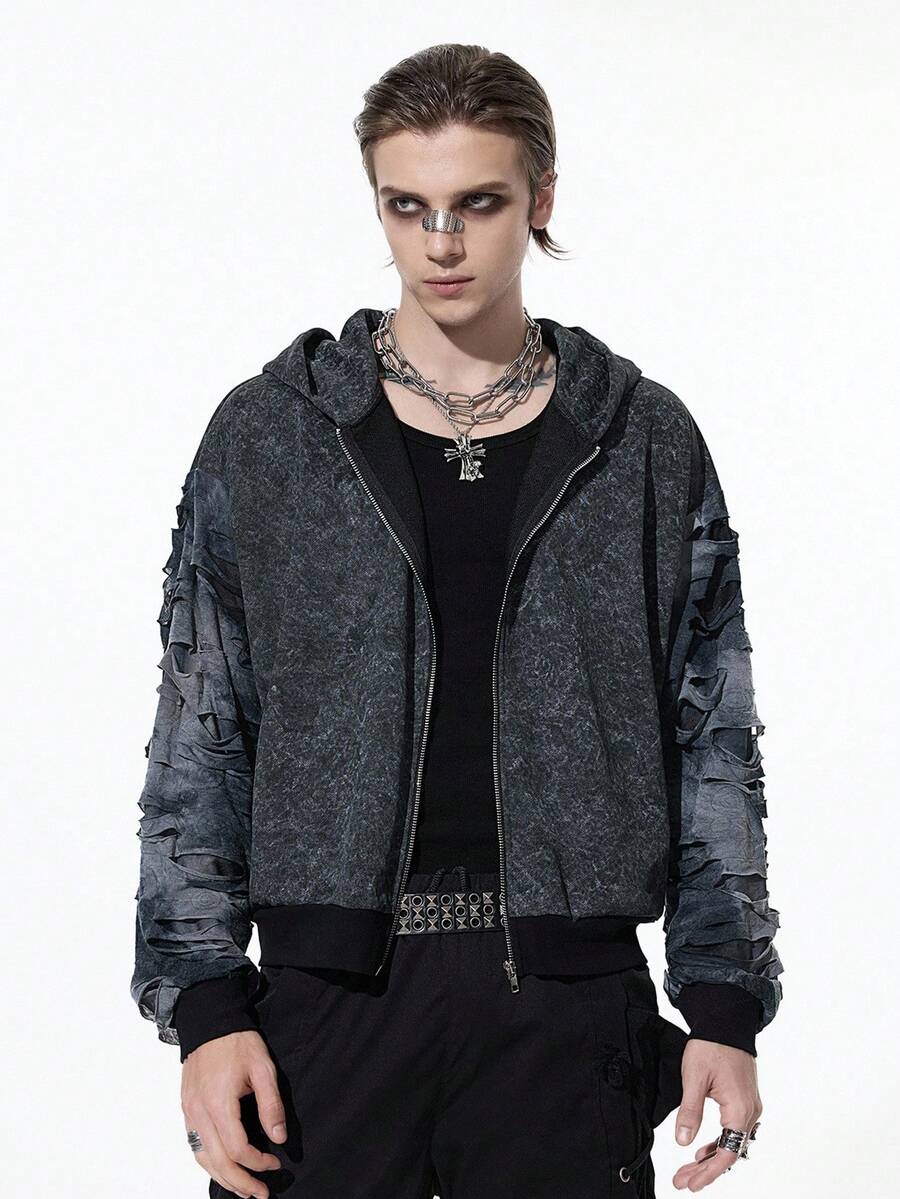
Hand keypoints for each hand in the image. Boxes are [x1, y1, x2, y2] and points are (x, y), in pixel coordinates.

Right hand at [181, 1030, 286, 1198]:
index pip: (237, 1148)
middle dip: (241, 1182)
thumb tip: (279, 1137)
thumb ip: (271, 1104)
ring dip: (223, 1178)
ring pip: (202, 1158)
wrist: (210, 1021)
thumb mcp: (263, 1067)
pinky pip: (194, 1145)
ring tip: (244, 1190)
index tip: (275, 1163)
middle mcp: (199, 1112)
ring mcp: (189, 1112)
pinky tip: (223, 1169)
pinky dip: (209, 1163)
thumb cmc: (237, 1042)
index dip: (258, 1162)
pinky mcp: (186, 1109)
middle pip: (217, 1161)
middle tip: (261, 1193)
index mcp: (219, 1102)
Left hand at [672, 1038, 762, 1190]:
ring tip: (689, 1168)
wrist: (727, 1021)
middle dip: (706, 1170)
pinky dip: (719, 1142)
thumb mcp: (693, 1078)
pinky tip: (703, 1148)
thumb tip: (682, 1141)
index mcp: (739, 1109)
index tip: (689, 1183)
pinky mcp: (745, 1099)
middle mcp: (750, 1111)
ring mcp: (750, 1105)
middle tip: (683, 1181)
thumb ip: (689, 1112)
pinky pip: (734, 1130)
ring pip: (732, 1142)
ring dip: (711, 1157)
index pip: (726, 1153)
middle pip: (730, 1152)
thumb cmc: (711, 1045)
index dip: (708, 1172)